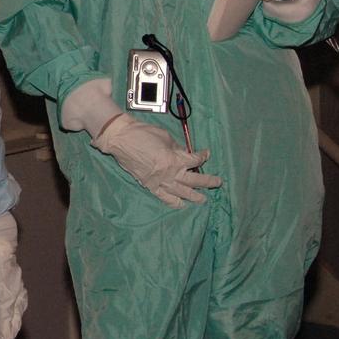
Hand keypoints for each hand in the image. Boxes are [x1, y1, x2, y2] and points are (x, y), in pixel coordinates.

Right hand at [92, 114, 221, 207]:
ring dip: (194, 196)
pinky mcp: (149, 185)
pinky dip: (173, 202)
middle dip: (208, 181)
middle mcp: (170, 173)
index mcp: (175, 159)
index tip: (206, 154)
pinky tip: (181, 204)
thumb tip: (184, 154)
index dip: (203, 156)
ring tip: (203, 199)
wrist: (121, 138)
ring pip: (182, 193)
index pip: (195, 160)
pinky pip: (164, 197)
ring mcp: (160, 181)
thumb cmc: (143, 133)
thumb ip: (177, 148)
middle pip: (194, 181)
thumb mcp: (165, 136)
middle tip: (217, 182)